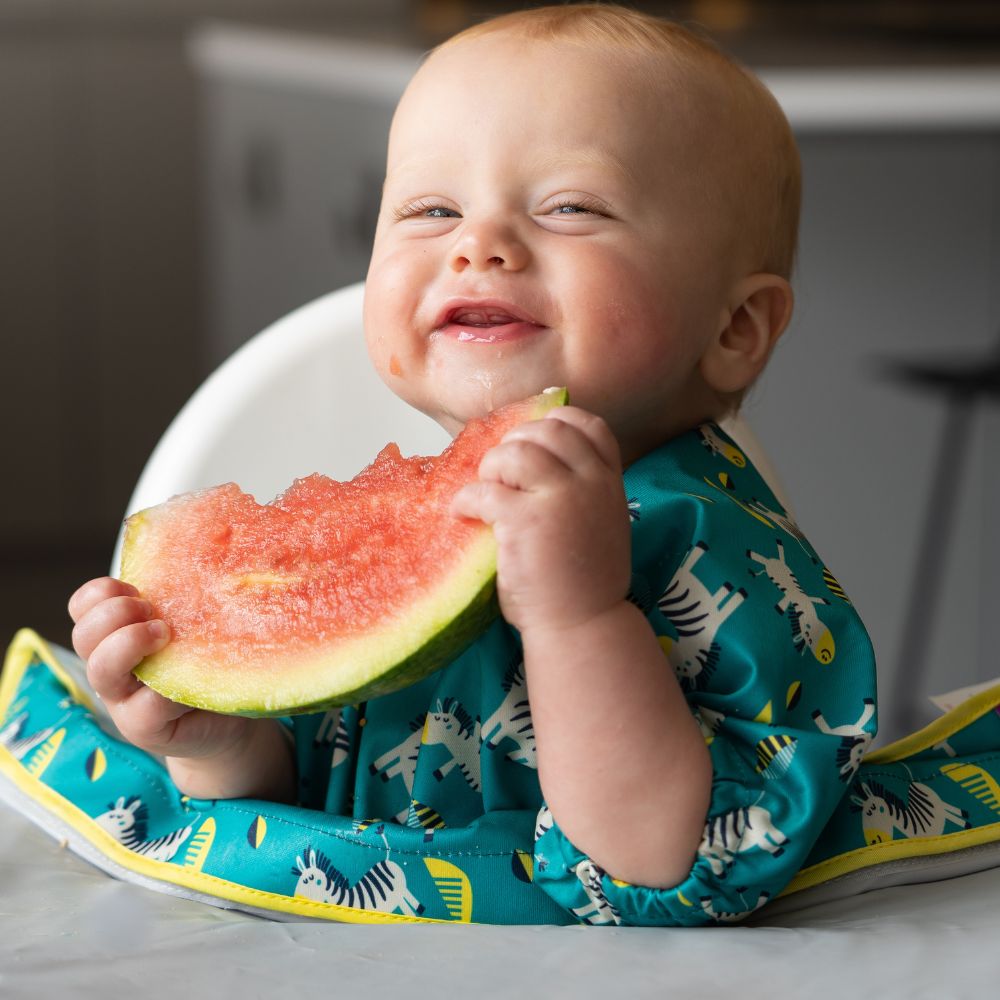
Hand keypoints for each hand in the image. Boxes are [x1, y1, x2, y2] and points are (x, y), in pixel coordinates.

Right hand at [68, 577, 254, 761]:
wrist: (227, 719)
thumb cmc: (209, 660)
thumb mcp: (194, 623)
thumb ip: (186, 597)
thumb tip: (212, 542)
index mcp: (116, 635)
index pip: (83, 606)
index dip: (101, 592)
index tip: (139, 588)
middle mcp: (111, 666)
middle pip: (84, 634)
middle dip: (113, 613)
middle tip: (153, 610)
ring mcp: (123, 700)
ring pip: (101, 670)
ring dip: (129, 643)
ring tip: (164, 634)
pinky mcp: (145, 728)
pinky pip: (145, 707)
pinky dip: (166, 689)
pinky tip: (193, 677)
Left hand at [451, 407, 631, 635]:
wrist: (583, 625)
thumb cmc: (583, 582)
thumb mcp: (600, 522)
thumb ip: (581, 490)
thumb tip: (530, 459)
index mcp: (609, 481)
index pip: (587, 424)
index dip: (554, 424)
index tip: (532, 444)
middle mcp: (590, 482)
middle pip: (546, 430)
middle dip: (515, 444)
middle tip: (500, 473)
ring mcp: (560, 498)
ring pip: (515, 451)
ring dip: (492, 467)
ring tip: (486, 492)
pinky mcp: (526, 520)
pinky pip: (485, 490)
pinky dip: (466, 499)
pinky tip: (464, 514)